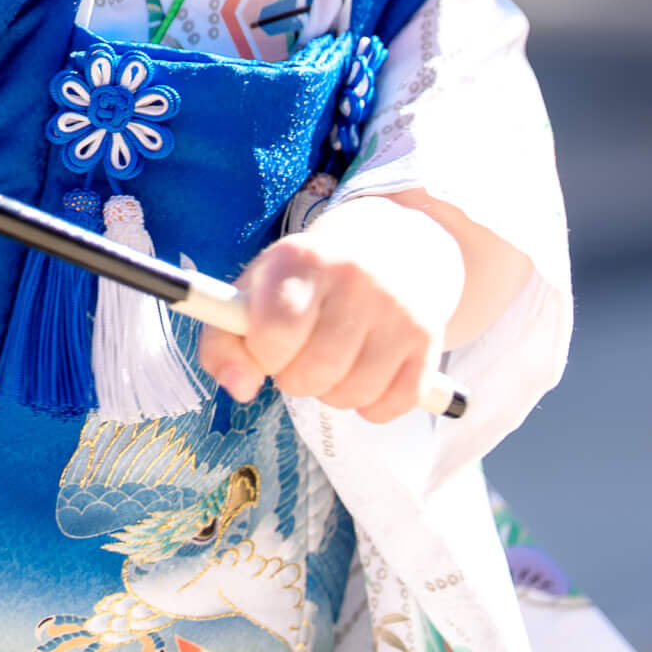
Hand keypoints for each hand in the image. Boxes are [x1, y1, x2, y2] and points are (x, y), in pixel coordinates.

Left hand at [197, 199, 464, 423]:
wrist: (389, 246)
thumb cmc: (306, 281)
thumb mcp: (256, 291)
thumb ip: (224, 341)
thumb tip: (238, 388)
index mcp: (300, 260)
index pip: (274, 332)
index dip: (263, 354)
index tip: (268, 347)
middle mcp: (354, 278)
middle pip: (313, 372)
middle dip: (296, 378)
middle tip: (300, 357)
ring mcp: (395, 309)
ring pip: (352, 394)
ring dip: (333, 393)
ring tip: (333, 362)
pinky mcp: (427, 339)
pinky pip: (392, 405)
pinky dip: (372, 405)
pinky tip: (365, 374)